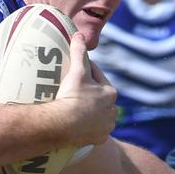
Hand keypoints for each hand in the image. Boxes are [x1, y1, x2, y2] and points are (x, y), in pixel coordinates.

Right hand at [53, 32, 117, 146]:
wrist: (62, 125)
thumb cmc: (71, 96)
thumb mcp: (76, 71)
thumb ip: (78, 52)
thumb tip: (79, 34)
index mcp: (111, 93)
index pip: (97, 78)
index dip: (84, 73)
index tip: (73, 72)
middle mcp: (113, 111)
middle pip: (99, 98)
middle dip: (89, 94)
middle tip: (72, 92)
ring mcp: (106, 127)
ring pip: (98, 115)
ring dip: (89, 112)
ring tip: (74, 109)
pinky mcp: (98, 139)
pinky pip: (93, 131)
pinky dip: (87, 128)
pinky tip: (77, 125)